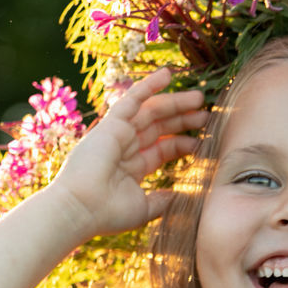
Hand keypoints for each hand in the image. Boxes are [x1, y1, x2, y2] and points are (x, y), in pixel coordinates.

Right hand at [49, 67, 207, 239]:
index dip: (181, 144)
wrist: (82, 208)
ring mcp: (118, 134)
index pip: (161, 150)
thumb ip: (161, 200)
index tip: (200, 141)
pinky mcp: (112, 124)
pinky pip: (132, 98)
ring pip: (151, 111)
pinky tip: (168, 74)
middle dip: (182, 120)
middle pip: (159, 128)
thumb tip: (179, 197)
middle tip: (205, 114)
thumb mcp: (143, 209)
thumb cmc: (108, 214)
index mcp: (132, 167)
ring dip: (175, 103)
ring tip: (199, 98)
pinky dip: (148, 85)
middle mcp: (125, 148)